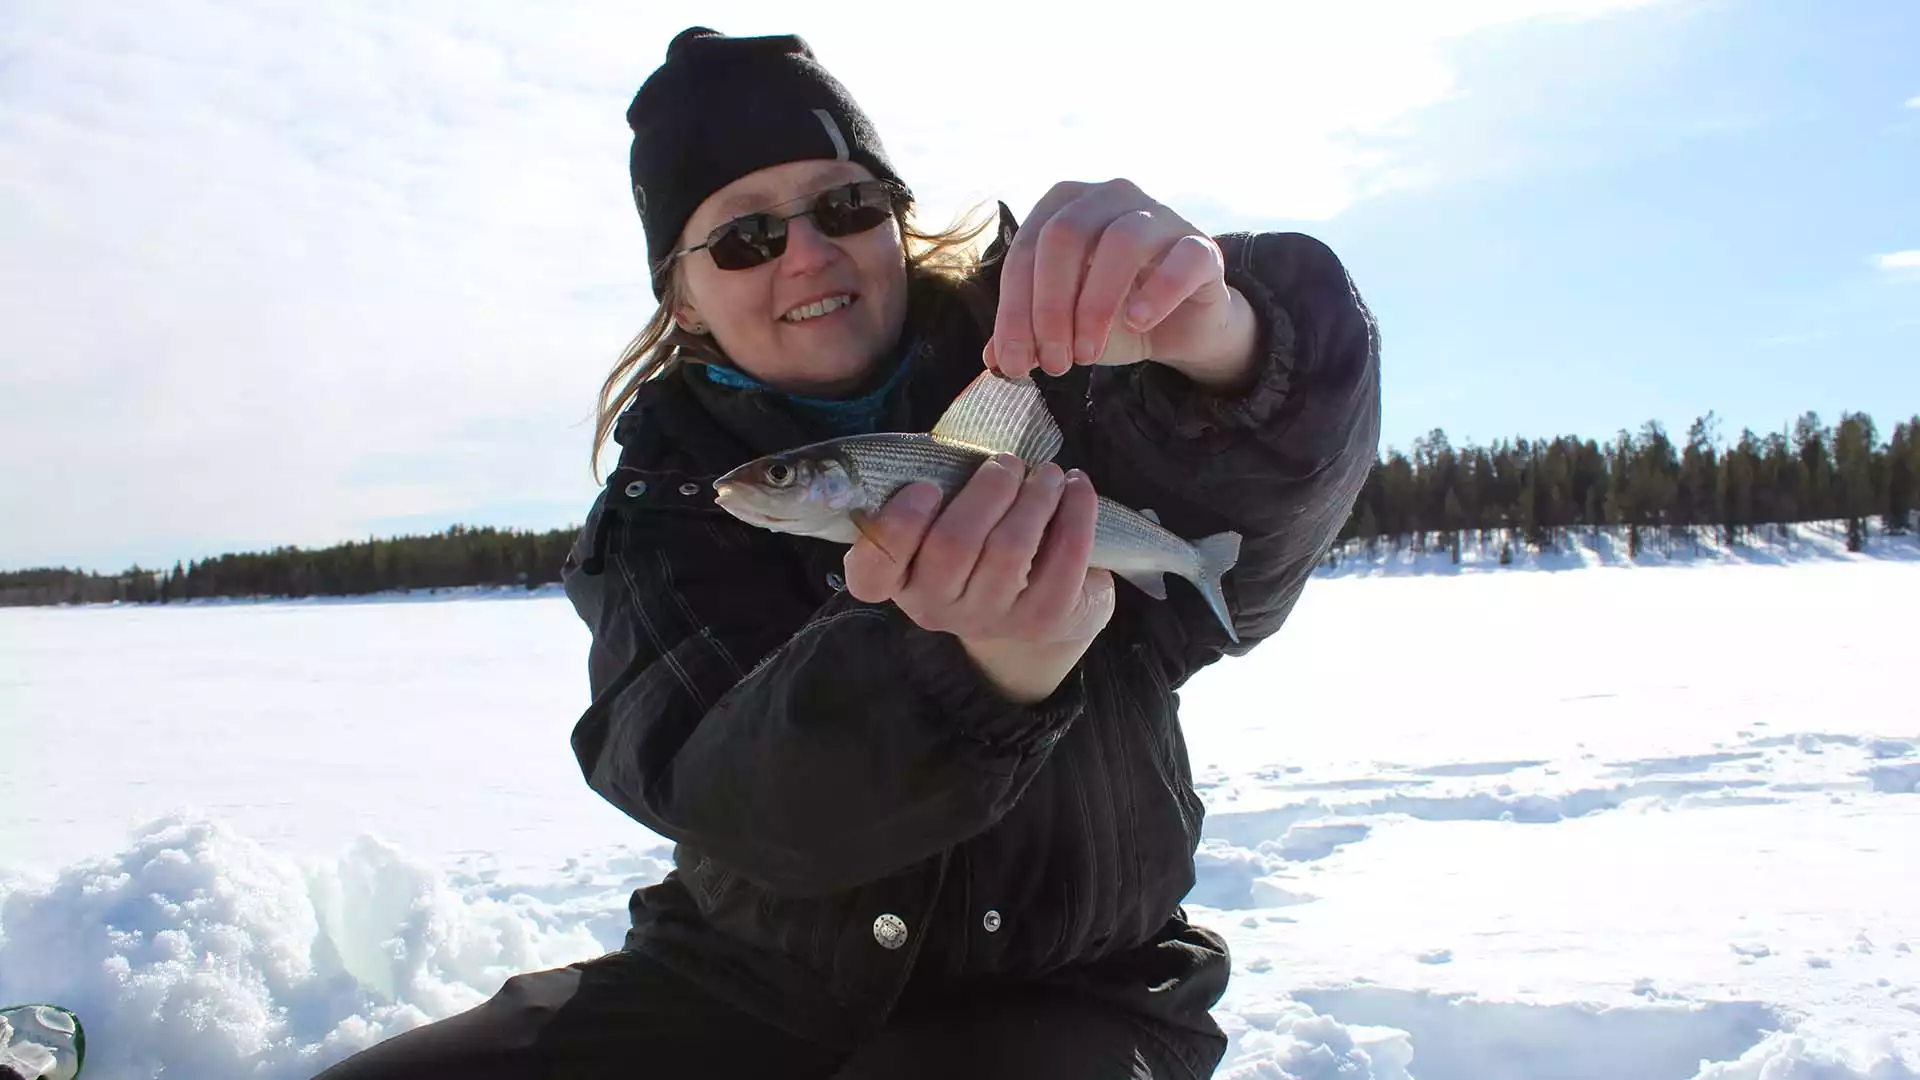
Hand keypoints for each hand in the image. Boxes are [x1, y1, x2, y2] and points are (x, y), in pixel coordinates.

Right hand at [842, 454, 1115, 702]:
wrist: (1033, 599)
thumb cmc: (980, 539)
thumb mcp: (945, 518)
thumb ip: (937, 488)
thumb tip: (955, 447)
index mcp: (899, 579)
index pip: (872, 573)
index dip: (894, 529)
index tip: (924, 487)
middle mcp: (935, 607)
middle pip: (953, 545)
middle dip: (988, 490)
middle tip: (1008, 463)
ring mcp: (988, 619)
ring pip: (1009, 549)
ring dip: (1035, 497)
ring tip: (1049, 473)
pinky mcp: (1040, 621)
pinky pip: (1062, 563)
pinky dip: (1076, 514)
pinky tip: (1077, 489)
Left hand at [983, 178, 1252, 384]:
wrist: (1179, 324)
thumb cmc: (1111, 312)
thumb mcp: (1061, 327)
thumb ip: (1025, 335)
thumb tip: (992, 359)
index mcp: (1063, 205)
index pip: (1025, 250)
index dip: (1014, 310)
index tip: (1015, 362)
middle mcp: (1109, 196)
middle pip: (1065, 236)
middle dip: (1050, 307)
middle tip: (1054, 363)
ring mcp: (1159, 215)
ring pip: (1121, 242)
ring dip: (1096, 305)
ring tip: (1087, 355)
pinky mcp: (1201, 245)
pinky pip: (1183, 259)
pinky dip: (1158, 292)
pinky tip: (1138, 323)